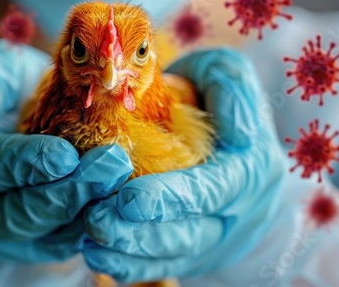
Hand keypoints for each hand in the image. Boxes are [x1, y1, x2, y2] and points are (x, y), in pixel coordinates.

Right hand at [0, 40, 132, 261]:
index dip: (26, 162)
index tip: (67, 155)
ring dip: (87, 213)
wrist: (15, 127)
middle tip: (112, 167)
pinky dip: (95, 230)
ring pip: (46, 235)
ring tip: (123, 188)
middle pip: (18, 212)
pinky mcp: (36, 242)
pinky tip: (121, 209)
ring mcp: (6, 230)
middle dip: (67, 191)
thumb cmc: (8, 94)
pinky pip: (65, 244)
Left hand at [82, 48, 285, 281]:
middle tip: (96, 221)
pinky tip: (97, 257)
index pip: (211, 190)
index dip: (171, 198)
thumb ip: (231, 88)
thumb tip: (236, 133)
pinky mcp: (193, 248)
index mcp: (249, 168)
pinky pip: (162, 265)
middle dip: (140, 232)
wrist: (222, 131)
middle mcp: (236, 210)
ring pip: (172, 254)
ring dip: (130, 252)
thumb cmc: (213, 95)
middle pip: (189, 233)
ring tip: (89, 241)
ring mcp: (214, 234)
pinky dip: (130, 265)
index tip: (127, 200)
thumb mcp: (225, 73)